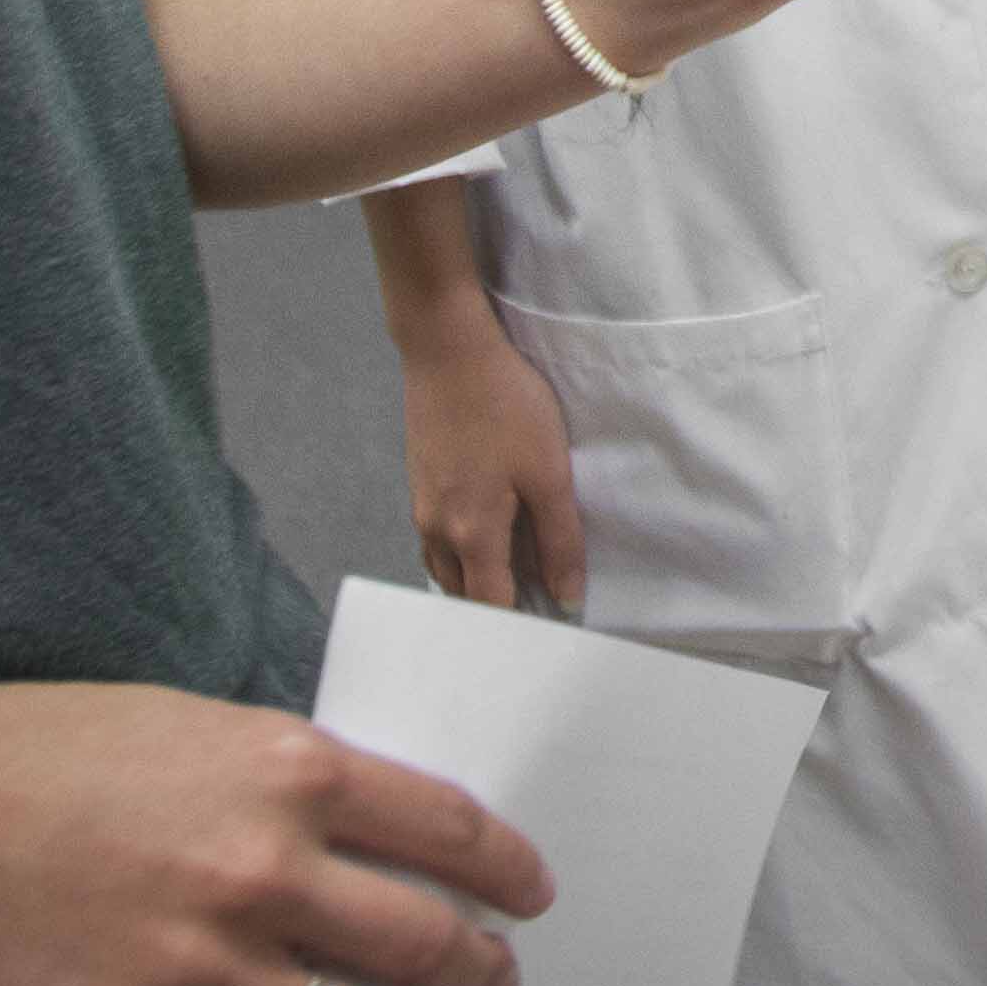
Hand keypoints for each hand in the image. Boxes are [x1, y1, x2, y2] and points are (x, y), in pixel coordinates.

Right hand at [0, 680, 553, 985]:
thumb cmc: (28, 759)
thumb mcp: (185, 726)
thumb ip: (283, 783)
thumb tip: (374, 838)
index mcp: (283, 770)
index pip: (451, 830)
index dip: (509, 873)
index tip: (527, 895)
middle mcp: (260, 869)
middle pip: (429, 942)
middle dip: (479, 974)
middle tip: (492, 985)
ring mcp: (204, 970)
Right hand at [399, 312, 586, 617]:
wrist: (447, 351)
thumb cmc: (505, 407)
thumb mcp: (548, 472)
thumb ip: (559, 539)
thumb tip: (566, 595)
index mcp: (470, 536)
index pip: (491, 608)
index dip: (519, 628)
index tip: (546, 635)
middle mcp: (436, 531)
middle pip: (463, 595)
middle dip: (496, 608)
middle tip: (539, 603)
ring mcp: (421, 508)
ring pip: (446, 568)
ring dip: (477, 579)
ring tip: (519, 570)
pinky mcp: (420, 484)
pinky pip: (439, 540)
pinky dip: (464, 551)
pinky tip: (492, 530)